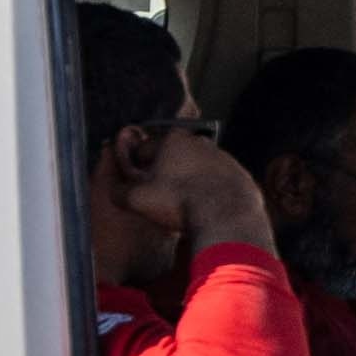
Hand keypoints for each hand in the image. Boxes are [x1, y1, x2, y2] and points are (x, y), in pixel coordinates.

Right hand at [118, 124, 275, 251]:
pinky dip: (209, 192)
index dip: (134, 168)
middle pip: (171, 157)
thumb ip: (119, 191)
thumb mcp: (137, 199)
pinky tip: (202, 208)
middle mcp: (201, 143)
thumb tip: (116, 190)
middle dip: (162, 174)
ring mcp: (224, 157)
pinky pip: (217, 183)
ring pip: (196, 169)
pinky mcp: (240, 175)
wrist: (227, 216)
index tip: (134, 184)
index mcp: (173, 140)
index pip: (143, 150)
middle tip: (157, 196)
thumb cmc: (179, 202)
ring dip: (187, 182)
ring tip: (180, 206)